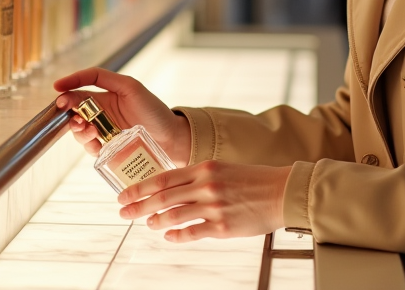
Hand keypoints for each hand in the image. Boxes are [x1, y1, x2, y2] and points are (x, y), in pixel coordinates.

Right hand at [54, 67, 192, 165]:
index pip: (80, 90)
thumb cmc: (153, 110)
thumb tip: (80, 76)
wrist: (172, 138)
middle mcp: (102, 114)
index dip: (68, 88)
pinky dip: (89, 145)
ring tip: (88, 129)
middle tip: (74, 116)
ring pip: (80, 131)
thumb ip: (105, 78)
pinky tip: (96, 143)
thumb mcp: (130, 87)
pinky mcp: (107, 150)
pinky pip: (90, 148)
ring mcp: (103, 132)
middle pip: (75, 112)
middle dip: (69, 113)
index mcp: (106, 96)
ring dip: (78, 130)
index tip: (57, 89)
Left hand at [117, 161, 291, 242]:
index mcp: (204, 168)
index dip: (140, 188)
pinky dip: (176, 236)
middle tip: (124, 213)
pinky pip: (192, 233)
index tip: (124, 195)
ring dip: (156, 221)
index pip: (163, 178)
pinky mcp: (222, 227)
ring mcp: (214, 207)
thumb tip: (171, 188)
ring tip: (148, 224)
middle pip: (163, 197)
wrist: (280, 192)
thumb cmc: (251, 180)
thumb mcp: (221, 169)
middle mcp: (206, 185)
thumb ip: (197, 176)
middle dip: (139, 206)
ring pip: (174, 216)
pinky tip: (169, 236)